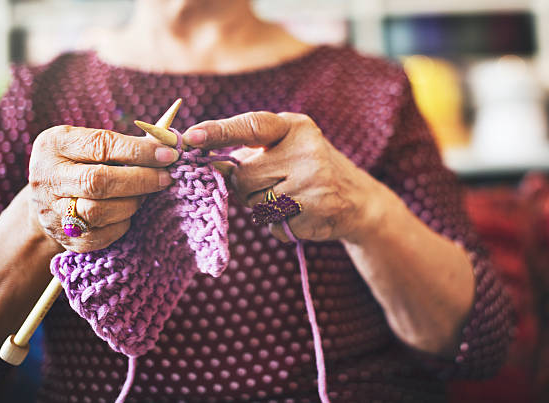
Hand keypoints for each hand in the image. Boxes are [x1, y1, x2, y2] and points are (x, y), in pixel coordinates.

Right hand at [28, 125, 179, 252]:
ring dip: (132, 202)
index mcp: (54, 145)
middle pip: (98, 182)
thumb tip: (168, 143)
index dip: (139, 151)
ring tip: (145, 194)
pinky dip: (123, 223)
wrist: (49, 199)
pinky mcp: (66, 238)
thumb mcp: (92, 144)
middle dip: (141, 179)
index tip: (169, 154)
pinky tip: (129, 211)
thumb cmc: (83, 163)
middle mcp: (47, 178)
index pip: (101, 145)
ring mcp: (52, 211)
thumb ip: (127, 143)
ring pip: (100, 211)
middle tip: (167, 177)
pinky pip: (103, 235)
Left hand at [182, 112, 385, 242]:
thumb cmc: (310, 169)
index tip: (190, 137)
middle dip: (246, 187)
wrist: (358, 199)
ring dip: (262, 206)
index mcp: (295, 127)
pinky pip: (272, 222)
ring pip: (255, 203)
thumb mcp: (286, 149)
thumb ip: (249, 152)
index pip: (250, 126)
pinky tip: (301, 213)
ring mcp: (313, 180)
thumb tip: (208, 161)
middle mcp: (306, 149)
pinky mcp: (316, 209)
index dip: (218, 132)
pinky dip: (278, 223)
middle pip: (244, 176)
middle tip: (270, 184)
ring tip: (291, 197)